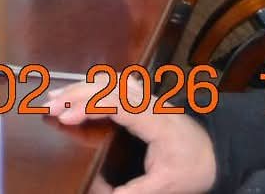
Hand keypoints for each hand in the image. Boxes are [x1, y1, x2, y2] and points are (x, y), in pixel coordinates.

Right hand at [48, 74, 216, 193]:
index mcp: (156, 121)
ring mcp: (146, 97)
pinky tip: (73, 93)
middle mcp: (149, 102)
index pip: (118, 103)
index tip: (65, 117)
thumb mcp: (168, 186)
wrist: (216, 152)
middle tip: (48, 107)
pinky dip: (89, 87)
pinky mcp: (141, 99)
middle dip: (75, 94)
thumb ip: (136, 192)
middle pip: (108, 86)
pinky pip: (112, 85)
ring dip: (79, 88)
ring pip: (108, 82)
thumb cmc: (193, 167)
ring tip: (52, 98)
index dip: (89, 106)